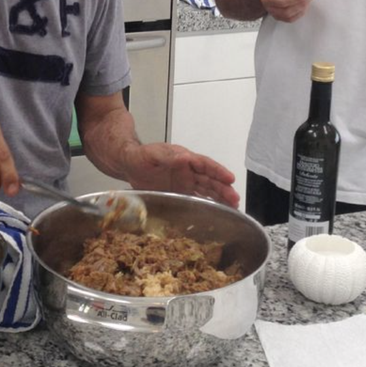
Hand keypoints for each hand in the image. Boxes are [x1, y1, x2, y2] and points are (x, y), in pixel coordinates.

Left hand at [123, 143, 239, 207]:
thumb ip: (168, 157)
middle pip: (210, 179)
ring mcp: (185, 183)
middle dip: (224, 189)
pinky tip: (217, 212)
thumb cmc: (141, 156)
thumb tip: (184, 158)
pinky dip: (208, 204)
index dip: (218, 171)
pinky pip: (196, 199)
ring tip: (233, 207)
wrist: (129, 165)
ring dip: (220, 198)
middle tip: (235, 199)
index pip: (205, 164)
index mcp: (184, 158)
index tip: (230, 178)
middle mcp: (188, 171)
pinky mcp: (180, 193)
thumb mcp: (152, 154)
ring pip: (207, 190)